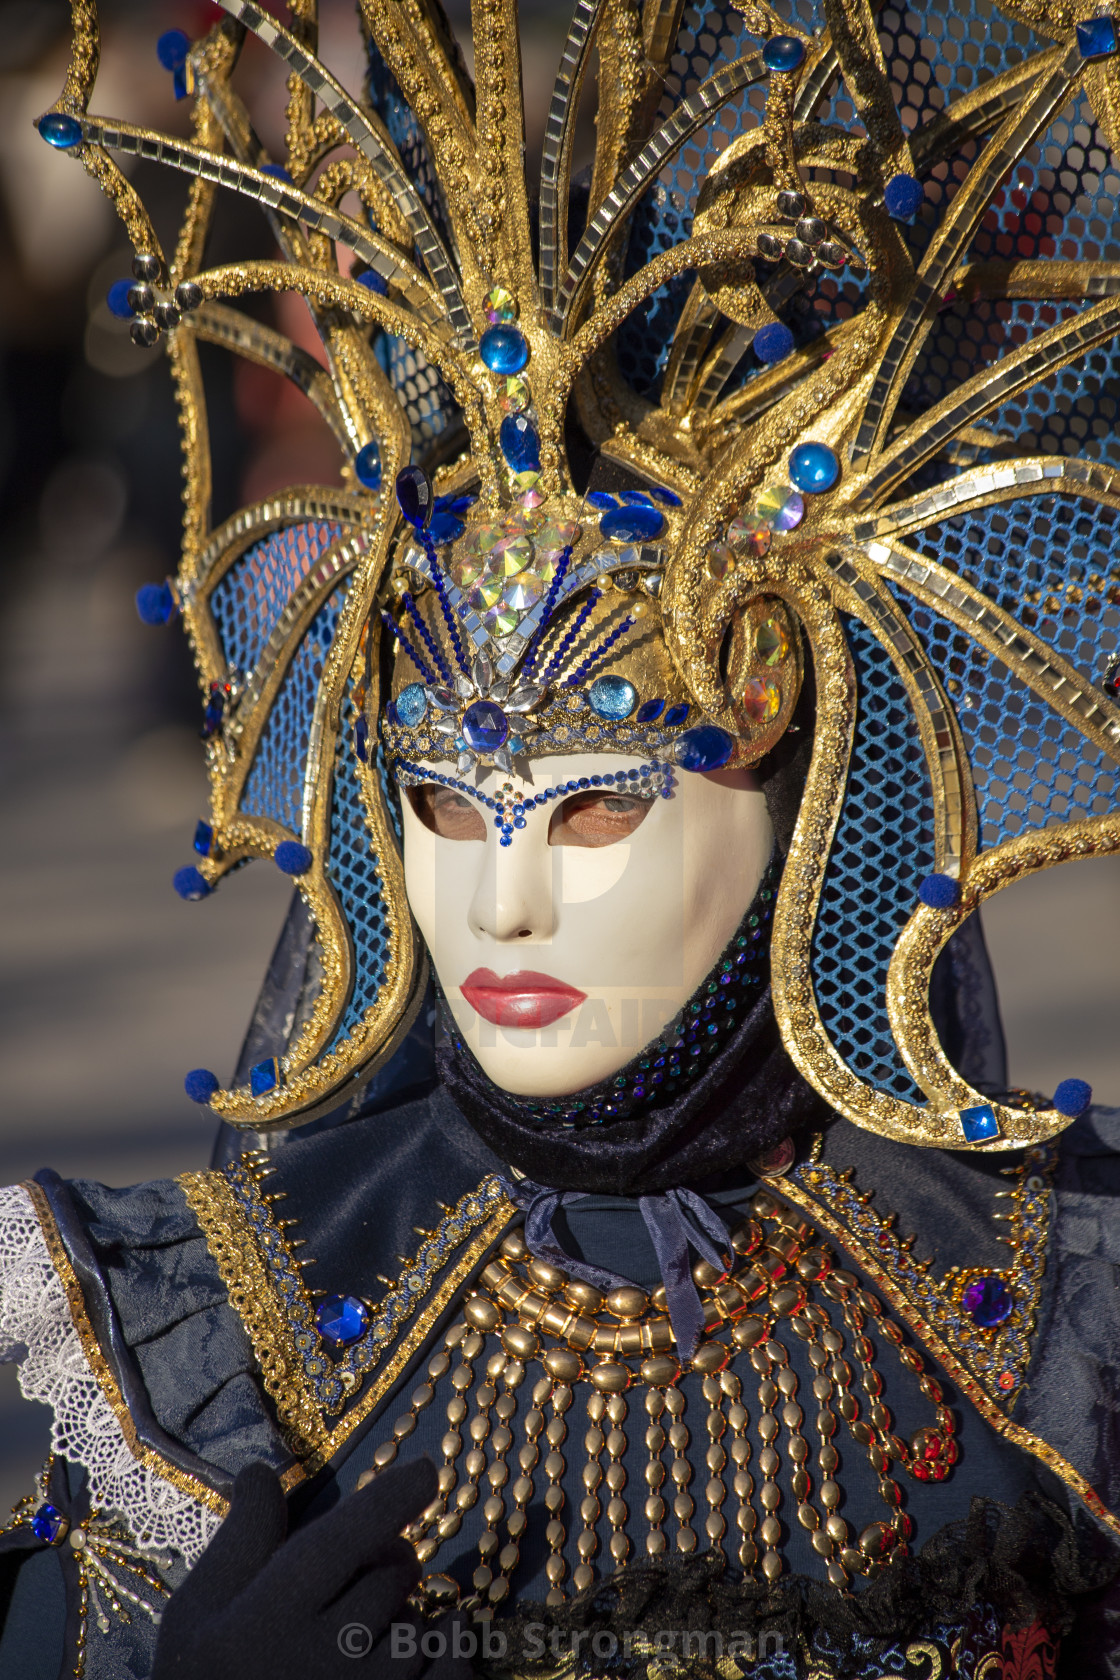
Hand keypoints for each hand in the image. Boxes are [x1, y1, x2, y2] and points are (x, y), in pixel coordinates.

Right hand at [151, 1458, 472, 1678]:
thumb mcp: (199, 1613)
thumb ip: (240, 1540)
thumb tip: (262, 1470)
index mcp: (271, 1616)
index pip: (346, 1538)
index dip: (391, 1498)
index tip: (425, 1471)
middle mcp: (326, 1657)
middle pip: (393, 1573)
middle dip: (385, 1561)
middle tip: (353, 1579)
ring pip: (418, 1624)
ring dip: (401, 1617)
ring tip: (357, 1638)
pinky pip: (449, 1670)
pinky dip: (449, 1651)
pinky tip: (431, 1647)